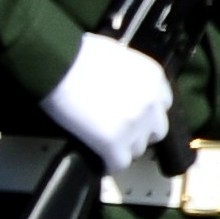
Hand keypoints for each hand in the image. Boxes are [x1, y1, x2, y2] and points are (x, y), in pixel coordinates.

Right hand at [41, 32, 172, 177]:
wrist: (57, 65)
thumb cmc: (77, 55)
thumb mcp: (118, 56)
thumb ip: (130, 76)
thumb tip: (121, 87)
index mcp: (154, 79)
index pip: (162, 106)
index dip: (144, 112)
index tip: (130, 115)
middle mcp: (151, 103)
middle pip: (156, 131)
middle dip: (138, 132)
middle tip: (117, 131)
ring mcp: (134, 125)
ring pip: (137, 150)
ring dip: (122, 147)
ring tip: (103, 143)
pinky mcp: (113, 143)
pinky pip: (118, 163)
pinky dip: (108, 163)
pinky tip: (98, 158)